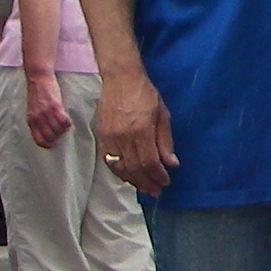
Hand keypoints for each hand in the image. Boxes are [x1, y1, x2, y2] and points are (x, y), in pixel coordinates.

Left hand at [25, 70, 71, 147]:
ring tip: (64, 125)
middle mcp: (38, 118)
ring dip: (63, 130)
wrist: (38, 77)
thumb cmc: (36, 92)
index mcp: (30, 120)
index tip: (54, 143)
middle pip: (50, 137)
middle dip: (57, 138)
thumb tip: (45, 131)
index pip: (39, 140)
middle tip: (61, 133)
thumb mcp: (32, 109)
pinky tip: (68, 120)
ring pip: (58, 130)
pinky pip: (64, 121)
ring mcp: (46, 113)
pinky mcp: (55, 106)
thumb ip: (37, 120)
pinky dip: (68, 123)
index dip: (48, 144)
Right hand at [96, 70, 175, 195]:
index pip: (149, 162)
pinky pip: (108, 161)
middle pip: (134, 168)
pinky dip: (118, 172)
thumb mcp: (162, 115)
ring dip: (132, 181)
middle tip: (156, 191)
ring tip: (144, 187)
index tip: (165, 182)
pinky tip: (128, 177)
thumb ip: (165, 141)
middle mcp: (123, 136)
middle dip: (146, 183)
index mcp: (141, 130)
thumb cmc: (145, 94)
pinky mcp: (100, 136)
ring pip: (119, 168)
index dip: (158, 175)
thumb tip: (171, 164)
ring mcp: (109, 137)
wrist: (120, 79)